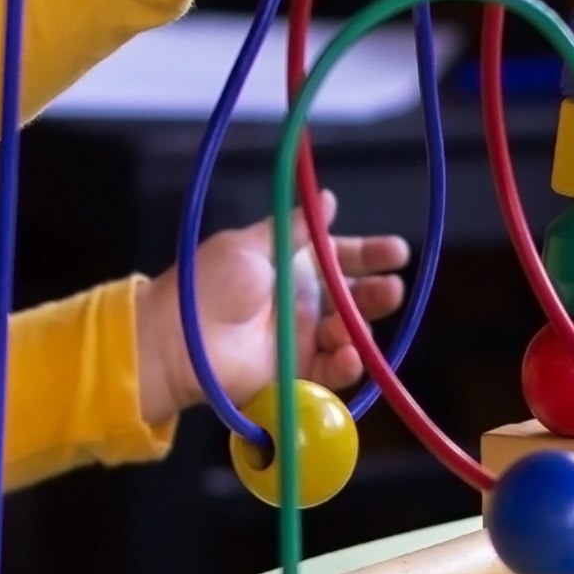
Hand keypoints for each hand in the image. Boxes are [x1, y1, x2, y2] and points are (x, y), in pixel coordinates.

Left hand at [133, 191, 412, 426]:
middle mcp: (302, 302)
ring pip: (349, 334)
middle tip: (391, 288)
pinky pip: (331, 371)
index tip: (397, 252)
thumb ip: (291, 229)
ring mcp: (301, 339)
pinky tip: (350, 354)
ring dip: (363, 328)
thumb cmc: (206, 284)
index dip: (370, 254)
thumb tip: (327, 199)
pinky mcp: (296, 374)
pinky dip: (346, 365)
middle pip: (353, 297)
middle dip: (377, 293)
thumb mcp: (250, 245)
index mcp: (292, 265)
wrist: (177, 338)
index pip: (341, 257)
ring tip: (357, 325)